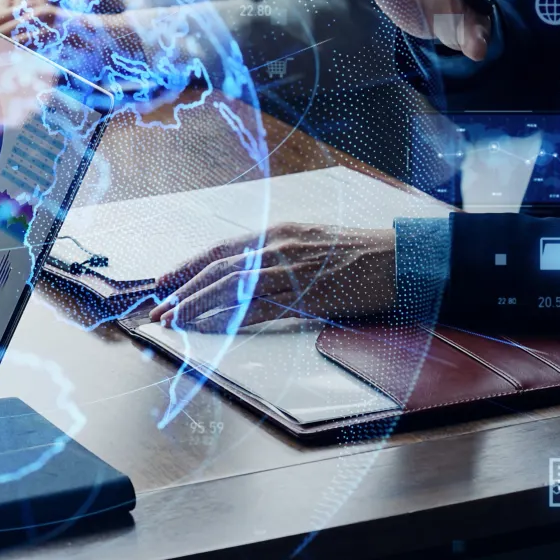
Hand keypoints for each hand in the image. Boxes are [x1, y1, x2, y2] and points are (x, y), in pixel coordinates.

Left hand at [148, 223, 396, 329]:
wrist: (400, 259)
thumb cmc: (358, 254)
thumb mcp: (309, 243)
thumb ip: (277, 255)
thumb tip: (246, 274)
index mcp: (277, 232)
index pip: (220, 250)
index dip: (188, 266)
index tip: (164, 281)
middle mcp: (278, 246)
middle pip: (218, 269)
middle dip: (183, 290)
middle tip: (159, 309)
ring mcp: (292, 269)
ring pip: (232, 288)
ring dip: (198, 306)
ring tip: (174, 320)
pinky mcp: (307, 295)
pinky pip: (260, 308)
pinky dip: (231, 318)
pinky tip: (212, 327)